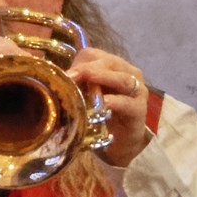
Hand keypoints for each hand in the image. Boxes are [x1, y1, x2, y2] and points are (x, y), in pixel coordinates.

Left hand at [66, 48, 153, 164]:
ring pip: (122, 79)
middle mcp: (128, 74)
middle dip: (88, 68)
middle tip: (71, 75)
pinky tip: (103, 103)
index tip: (65, 74)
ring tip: (87, 79)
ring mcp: (137, 91)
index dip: (79, 63)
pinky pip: (127, 103)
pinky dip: (114, 102)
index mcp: (113, 66)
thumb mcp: (85, 96)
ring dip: (103, 78)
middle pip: (109, 62)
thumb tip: (57, 79)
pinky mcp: (139, 110)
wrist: (121, 141)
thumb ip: (75, 85)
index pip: (95, 55)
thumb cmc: (101, 114)